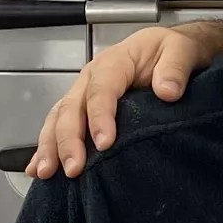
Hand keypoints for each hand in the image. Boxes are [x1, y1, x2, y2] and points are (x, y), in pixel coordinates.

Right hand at [31, 21, 222, 177]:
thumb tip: (167, 91)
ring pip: (59, 118)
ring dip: (50, 146)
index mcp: (115, 61)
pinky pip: (58, 125)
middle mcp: (92, 77)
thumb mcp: (183, 50)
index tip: (104, 143)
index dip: (100, 116)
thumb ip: (176, 67)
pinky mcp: (83, 109)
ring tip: (45, 172)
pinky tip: (39, 169)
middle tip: (73, 168)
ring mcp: (83, 93)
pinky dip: (47, 147)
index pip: (102, 89)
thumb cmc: (174, 50)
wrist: (173, 50)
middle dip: (69, 139)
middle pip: (72, 107)